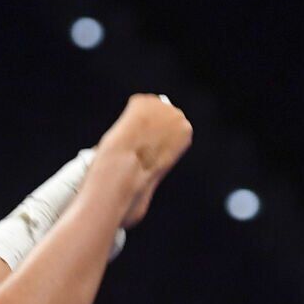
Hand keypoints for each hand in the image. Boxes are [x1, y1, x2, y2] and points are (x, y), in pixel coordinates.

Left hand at [97, 94, 192, 225]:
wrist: (118, 177)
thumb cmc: (132, 192)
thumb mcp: (148, 189)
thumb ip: (149, 180)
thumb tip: (134, 201)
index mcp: (186, 134)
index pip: (172, 129)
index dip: (155, 141)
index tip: (144, 152)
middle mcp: (178, 117)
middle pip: (162, 117)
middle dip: (148, 129)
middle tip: (131, 147)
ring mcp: (159, 106)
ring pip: (148, 109)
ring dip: (137, 121)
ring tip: (125, 139)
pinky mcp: (141, 101)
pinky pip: (135, 104)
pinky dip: (127, 115)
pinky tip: (121, 128)